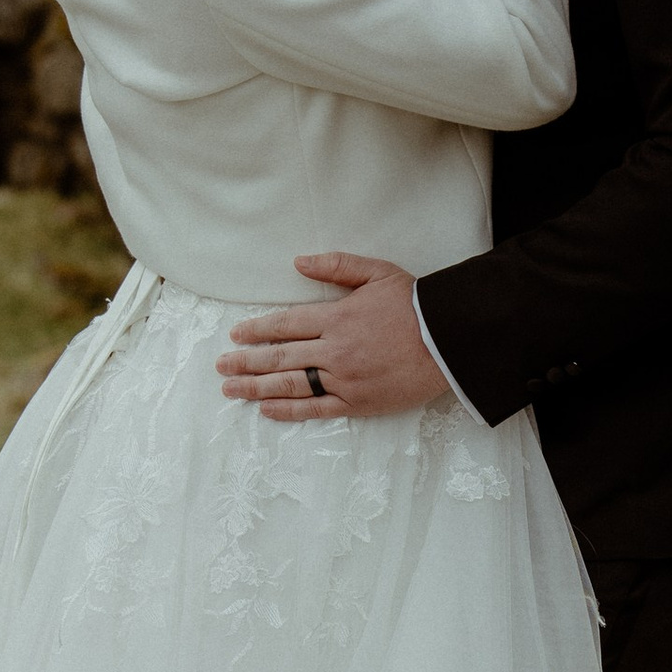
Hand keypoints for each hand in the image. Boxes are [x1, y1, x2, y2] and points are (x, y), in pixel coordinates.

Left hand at [216, 253, 448, 421]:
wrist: (450, 340)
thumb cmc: (416, 305)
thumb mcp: (377, 272)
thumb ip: (336, 265)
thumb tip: (298, 262)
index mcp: (337, 316)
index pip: (286, 324)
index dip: (257, 330)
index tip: (236, 336)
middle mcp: (335, 349)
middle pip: (280, 356)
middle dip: (246, 362)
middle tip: (221, 367)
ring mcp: (345, 378)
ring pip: (291, 384)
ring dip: (257, 388)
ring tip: (232, 390)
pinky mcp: (359, 402)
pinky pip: (316, 408)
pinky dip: (289, 409)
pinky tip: (267, 409)